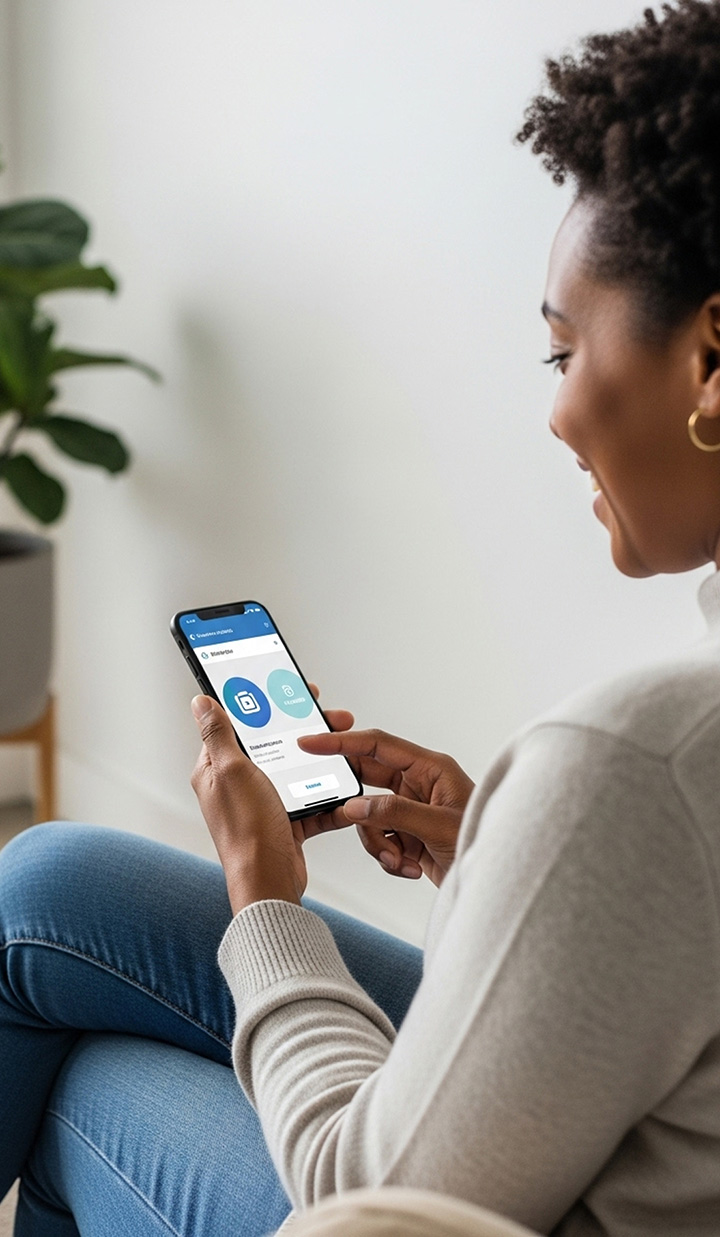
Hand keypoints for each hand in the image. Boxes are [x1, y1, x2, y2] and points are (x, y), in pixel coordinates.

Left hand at [190, 691, 355, 913]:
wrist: (269, 881)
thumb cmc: (247, 830)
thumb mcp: (232, 771)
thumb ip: (219, 734)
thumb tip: (200, 702)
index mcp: (216, 770)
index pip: (238, 725)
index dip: (263, 705)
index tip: (290, 691)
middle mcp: (237, 786)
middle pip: (273, 746)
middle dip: (302, 731)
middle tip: (329, 716)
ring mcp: (262, 804)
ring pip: (295, 771)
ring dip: (320, 761)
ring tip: (344, 749)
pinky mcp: (285, 822)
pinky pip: (311, 803)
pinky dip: (328, 796)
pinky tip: (345, 787)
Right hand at [297, 728, 473, 886]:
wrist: (497, 882)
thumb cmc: (483, 842)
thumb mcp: (437, 826)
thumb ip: (394, 813)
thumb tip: (355, 807)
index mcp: (430, 768)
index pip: (378, 745)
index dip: (342, 742)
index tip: (313, 742)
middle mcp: (419, 785)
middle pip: (369, 782)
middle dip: (359, 808)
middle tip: (340, 813)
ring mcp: (412, 811)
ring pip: (369, 818)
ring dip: (379, 843)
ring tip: (401, 860)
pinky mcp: (409, 836)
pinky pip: (380, 840)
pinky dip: (389, 857)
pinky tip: (412, 867)